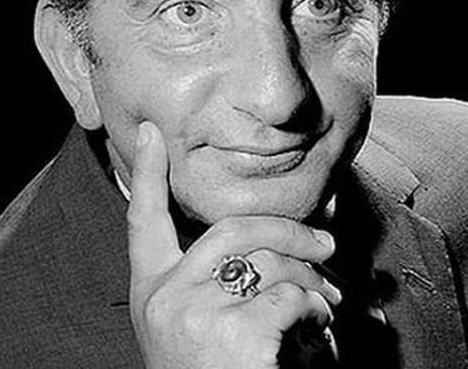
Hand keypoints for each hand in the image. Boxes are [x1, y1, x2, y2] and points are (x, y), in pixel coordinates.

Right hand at [128, 122, 340, 368]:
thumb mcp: (193, 324)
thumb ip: (213, 280)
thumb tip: (266, 244)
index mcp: (152, 291)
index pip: (141, 219)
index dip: (144, 172)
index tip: (149, 133)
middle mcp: (164, 296)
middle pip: (230, 228)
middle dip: (286, 229)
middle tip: (325, 241)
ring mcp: (192, 314)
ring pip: (267, 260)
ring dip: (310, 275)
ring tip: (326, 298)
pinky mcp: (228, 334)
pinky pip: (287, 294)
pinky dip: (314, 307)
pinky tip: (316, 327)